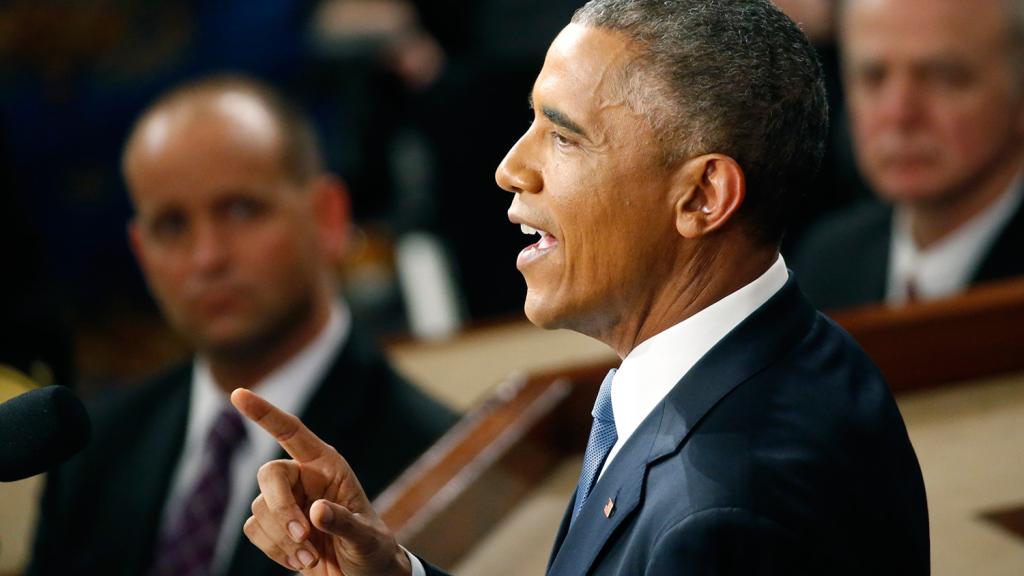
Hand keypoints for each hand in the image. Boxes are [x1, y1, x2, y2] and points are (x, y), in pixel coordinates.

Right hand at [230, 388, 411, 575]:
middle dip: (281, 508)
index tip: (238, 394)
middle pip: (269, 475)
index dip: (265, 413)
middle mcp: (303, 477)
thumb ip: (344, 522)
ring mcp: (287, 502)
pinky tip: (300, 560)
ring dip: (282, 538)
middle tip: (303, 537)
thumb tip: (316, 511)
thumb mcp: (367, 537)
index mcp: (327, 465)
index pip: (292, 432)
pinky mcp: (273, 527)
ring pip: (260, 508)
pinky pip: (255, 530)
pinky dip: (274, 549)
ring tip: (311, 557)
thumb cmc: (373, 549)